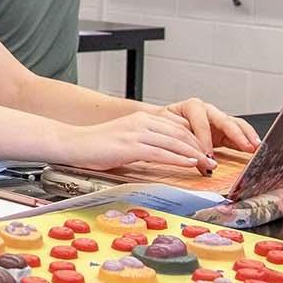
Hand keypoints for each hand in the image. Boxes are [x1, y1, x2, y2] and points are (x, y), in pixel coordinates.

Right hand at [63, 110, 214, 172]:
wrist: (71, 143)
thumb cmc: (94, 145)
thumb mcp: (125, 138)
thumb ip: (145, 142)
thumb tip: (164, 154)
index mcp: (141, 117)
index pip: (177, 126)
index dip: (195, 140)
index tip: (205, 152)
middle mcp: (141, 121)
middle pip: (180, 133)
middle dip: (200, 148)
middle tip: (212, 161)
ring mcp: (135, 133)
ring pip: (174, 142)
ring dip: (194, 155)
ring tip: (207, 165)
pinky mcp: (129, 146)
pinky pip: (161, 152)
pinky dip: (179, 158)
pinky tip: (189, 164)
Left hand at [162, 97, 261, 155]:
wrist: (162, 122)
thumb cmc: (164, 123)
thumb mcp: (167, 128)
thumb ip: (179, 139)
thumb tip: (191, 155)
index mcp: (193, 107)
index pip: (202, 123)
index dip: (205, 139)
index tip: (207, 154)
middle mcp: (208, 111)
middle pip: (226, 121)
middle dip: (238, 135)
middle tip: (247, 147)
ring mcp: (217, 120)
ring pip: (237, 125)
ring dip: (248, 136)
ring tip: (257, 148)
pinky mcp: (223, 131)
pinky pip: (238, 134)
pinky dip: (247, 141)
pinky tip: (256, 150)